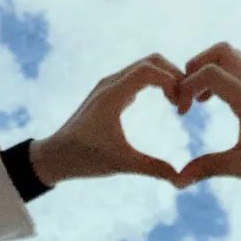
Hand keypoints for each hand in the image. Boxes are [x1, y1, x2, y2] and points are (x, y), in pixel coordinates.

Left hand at [30, 54, 182, 185]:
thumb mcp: (121, 164)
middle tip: (185, 100)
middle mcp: (110, 84)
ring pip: (143, 67)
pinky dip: (154, 83)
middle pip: (150, 61)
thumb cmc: (84, 159)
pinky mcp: (108, 93)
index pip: (149, 69)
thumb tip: (181, 178)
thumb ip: (152, 168)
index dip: (172, 80)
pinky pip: (136, 78)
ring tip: (177, 102)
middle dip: (173, 74)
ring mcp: (108, 86)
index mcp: (112, 94)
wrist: (54, 156)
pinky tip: (164, 102)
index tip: (182, 104)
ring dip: (164, 78)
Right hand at [174, 43, 240, 198]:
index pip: (211, 72)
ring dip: (211, 71)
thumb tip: (176, 180)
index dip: (187, 85)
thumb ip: (206, 168)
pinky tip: (218, 106)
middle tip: (186, 94)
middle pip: (223, 52)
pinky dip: (224, 81)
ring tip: (199, 101)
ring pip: (235, 60)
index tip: (180, 110)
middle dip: (197, 65)